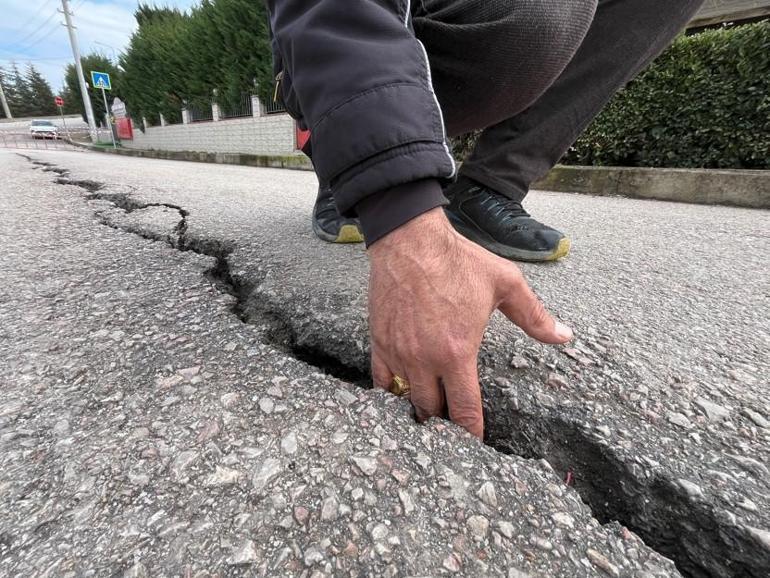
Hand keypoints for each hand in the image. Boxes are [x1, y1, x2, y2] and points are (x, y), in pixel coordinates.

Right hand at [368, 207, 572, 437]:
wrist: (410, 241)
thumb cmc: (457, 262)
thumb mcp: (505, 284)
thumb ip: (534, 316)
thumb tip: (565, 336)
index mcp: (458, 352)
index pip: (464, 411)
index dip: (471, 434)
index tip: (475, 445)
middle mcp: (425, 360)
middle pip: (432, 411)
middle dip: (444, 424)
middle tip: (452, 429)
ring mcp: (399, 353)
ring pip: (406, 399)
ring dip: (418, 407)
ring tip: (428, 412)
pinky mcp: (379, 342)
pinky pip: (380, 382)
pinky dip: (390, 392)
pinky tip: (399, 393)